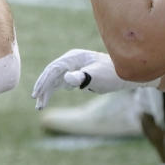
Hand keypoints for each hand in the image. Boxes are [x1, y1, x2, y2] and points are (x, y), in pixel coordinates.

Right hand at [32, 48, 156, 109]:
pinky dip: (53, 91)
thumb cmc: (113, 74)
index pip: (53, 69)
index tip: (37, 94)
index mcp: (73, 57)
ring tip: (40, 106)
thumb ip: (82, 76)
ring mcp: (73, 67)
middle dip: (43, 89)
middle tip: (37, 103)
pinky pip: (60, 83)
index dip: (43, 82)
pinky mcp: (76, 75)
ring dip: (46, 92)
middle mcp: (71, 61)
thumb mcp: (97, 76)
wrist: (127, 75)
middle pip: (51, 74)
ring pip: (54, 80)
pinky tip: (48, 98)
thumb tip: (66, 78)